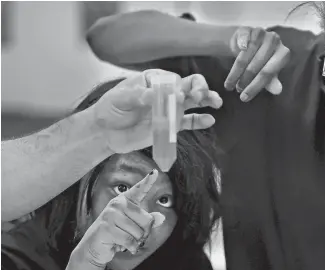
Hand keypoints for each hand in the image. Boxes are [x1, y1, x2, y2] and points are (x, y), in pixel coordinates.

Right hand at [74, 169, 159, 266]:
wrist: (94, 247)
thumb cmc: (117, 234)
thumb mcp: (134, 226)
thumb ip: (148, 221)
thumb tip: (162, 218)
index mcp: (125, 200)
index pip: (139, 189)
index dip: (148, 181)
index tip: (155, 172)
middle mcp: (118, 203)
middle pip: (147, 220)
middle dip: (144, 234)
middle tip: (133, 237)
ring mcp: (110, 214)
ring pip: (139, 233)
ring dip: (135, 242)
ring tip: (124, 241)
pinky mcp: (106, 228)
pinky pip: (129, 241)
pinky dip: (130, 248)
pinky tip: (120, 247)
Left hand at [90, 69, 222, 153]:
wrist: (106, 133)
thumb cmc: (110, 109)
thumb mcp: (120, 98)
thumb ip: (138, 95)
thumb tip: (154, 95)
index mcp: (153, 80)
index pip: (172, 79)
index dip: (178, 87)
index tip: (177, 97)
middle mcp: (165, 92)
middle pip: (188, 86)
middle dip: (199, 89)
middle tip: (202, 96)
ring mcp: (169, 109)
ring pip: (193, 102)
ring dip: (206, 100)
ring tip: (216, 103)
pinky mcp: (170, 125)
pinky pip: (188, 122)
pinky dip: (199, 121)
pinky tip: (209, 120)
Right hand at [225, 26, 290, 101]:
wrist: (247, 45)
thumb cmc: (260, 62)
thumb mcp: (266, 73)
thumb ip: (271, 81)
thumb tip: (278, 91)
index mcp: (283, 53)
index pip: (268, 72)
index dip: (256, 86)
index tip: (245, 97)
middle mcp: (274, 41)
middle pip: (257, 64)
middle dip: (245, 80)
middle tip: (237, 90)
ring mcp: (262, 33)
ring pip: (247, 55)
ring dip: (236, 71)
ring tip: (230, 84)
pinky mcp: (248, 29)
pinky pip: (243, 39)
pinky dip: (239, 45)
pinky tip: (236, 52)